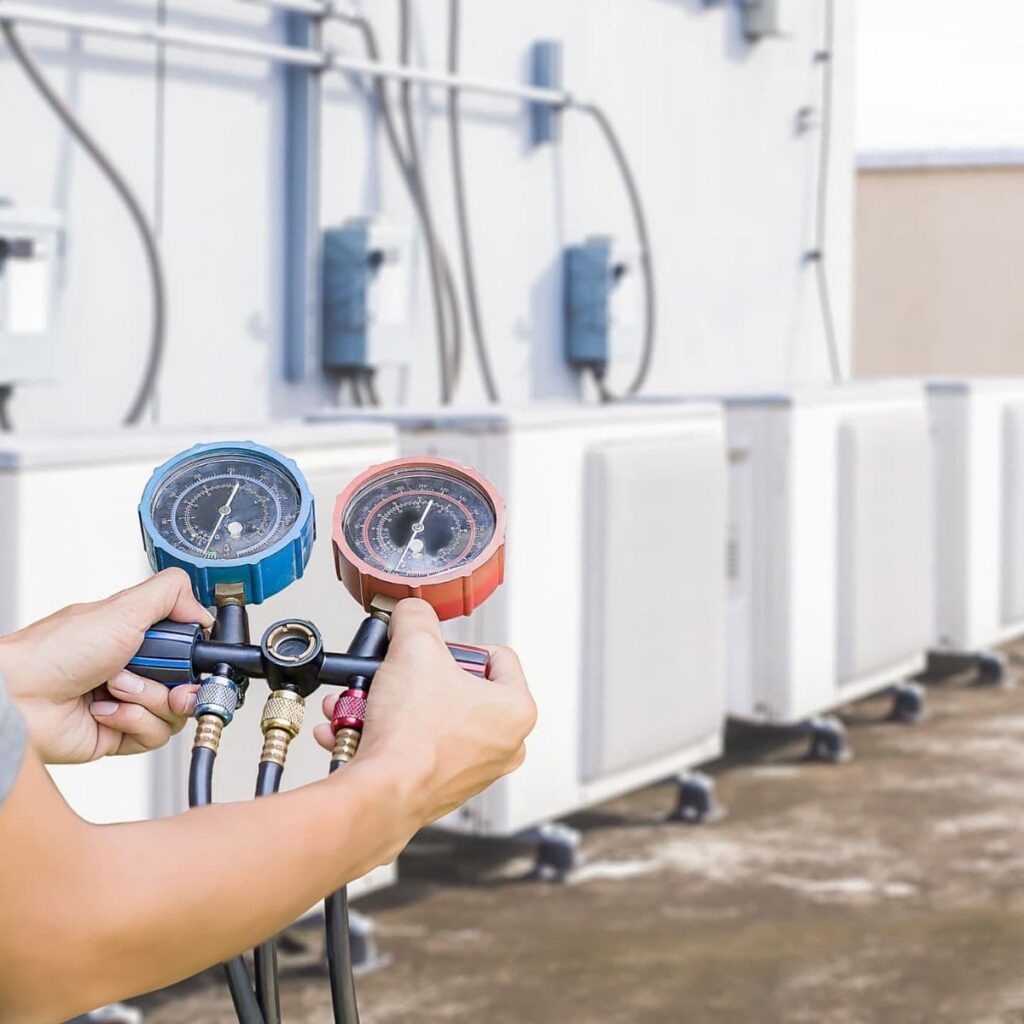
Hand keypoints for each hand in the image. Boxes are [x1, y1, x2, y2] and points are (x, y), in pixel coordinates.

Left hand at [0, 569, 214, 763]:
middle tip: (157, 675)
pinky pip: (152, 735)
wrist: (20, 697)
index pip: (189, 651)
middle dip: (174, 683)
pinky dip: (130, 721)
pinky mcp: (119, 735)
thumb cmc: (55, 651)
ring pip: (173, 713)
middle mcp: (136, 670)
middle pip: (189, 684)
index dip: (197, 658)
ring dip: (145, 699)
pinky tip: (104, 709)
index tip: (194, 659)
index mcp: (138, 638)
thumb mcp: (123, 608)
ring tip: (114, 687)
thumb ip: (170, 594)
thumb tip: (202, 608)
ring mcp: (128, 703)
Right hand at [315, 599, 535, 827]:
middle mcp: (503, 745)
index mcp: (516, 710)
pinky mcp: (440, 788)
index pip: (496, 656)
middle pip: (456, 689)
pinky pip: (410, 748)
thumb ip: (416, 617)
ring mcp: (472, 771)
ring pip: (426, 718)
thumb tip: (411, 611)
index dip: (457, 646)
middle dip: (412, 679)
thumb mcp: (414, 647)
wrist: (382, 794)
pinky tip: (351, 729)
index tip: (432, 651)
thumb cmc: (413, 734)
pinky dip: (381, 736)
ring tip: (360, 701)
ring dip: (388, 706)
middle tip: (393, 675)